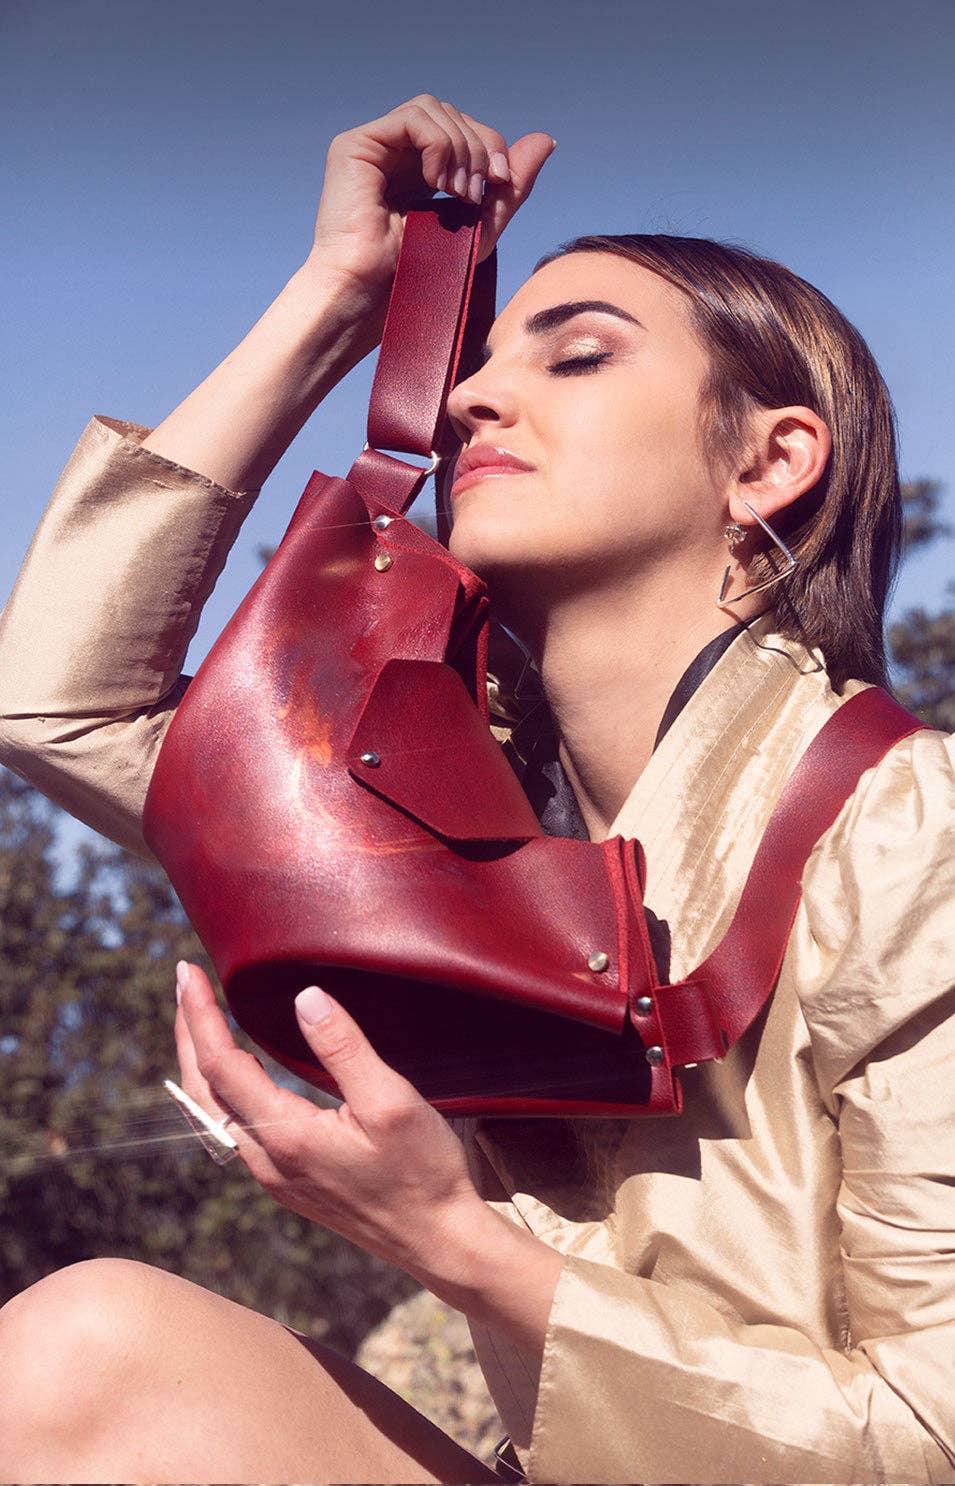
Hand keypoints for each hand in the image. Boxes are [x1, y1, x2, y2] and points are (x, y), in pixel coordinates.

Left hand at [173, 962, 483, 1273]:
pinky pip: (235, 1129)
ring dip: (201, 1062)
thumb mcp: (391, 1102)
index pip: (221, 1066)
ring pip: (214, 1113)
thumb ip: (344, 1049)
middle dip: (187, 1034)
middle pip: (203, 1091)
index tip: (186, 972)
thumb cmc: (423, 1172)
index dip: (199, 1015)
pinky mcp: (288, 1182)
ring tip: (200, 1020)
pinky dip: (223, 1090)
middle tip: (183, 984)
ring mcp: (275, 1176)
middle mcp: (268, 1160)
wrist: (437, 1240)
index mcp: (287, 1136)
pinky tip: (238, 1073)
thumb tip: (305, 998)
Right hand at [310, 94, 555, 308]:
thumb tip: (547, 140)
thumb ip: (509, 187)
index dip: (489, 146)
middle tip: (477, 194)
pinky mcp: (355, 146)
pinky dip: (439, 144)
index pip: (462, 130)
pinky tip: (438, 182)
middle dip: (478, 147)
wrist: (375, 300)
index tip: (501, 182)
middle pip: (451, 114)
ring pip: (433, 109)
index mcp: (418, 169)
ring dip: (460, 148)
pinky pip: (413, 119)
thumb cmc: (418, 279)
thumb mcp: (479, 230)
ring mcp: (373, 147)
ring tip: (458, 194)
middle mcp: (393, 152)